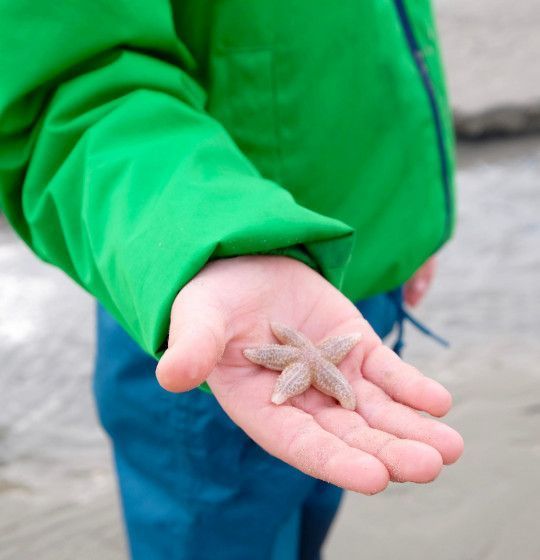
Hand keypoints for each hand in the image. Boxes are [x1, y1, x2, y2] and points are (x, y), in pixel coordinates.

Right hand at [157, 256, 462, 493]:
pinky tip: (439, 401)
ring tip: (448, 446)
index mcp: (261, 405)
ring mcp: (332, 373)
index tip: (375, 478)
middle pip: (348, 434)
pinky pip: (385, 371)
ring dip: (410, 428)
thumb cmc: (212, 296)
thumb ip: (193, 346)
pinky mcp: (354, 345)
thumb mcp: (199, 317)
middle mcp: (301, 399)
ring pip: (374, 410)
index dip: (335, 461)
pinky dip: (411, 386)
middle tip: (430, 464)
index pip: (300, 443)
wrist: (241, 264)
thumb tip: (171, 375)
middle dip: (387, 451)